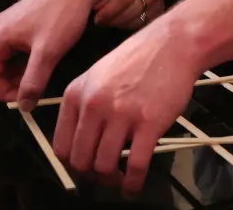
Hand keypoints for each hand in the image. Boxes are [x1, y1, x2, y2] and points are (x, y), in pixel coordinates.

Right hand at [0, 0, 93, 109]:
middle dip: (8, 84)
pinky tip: (38, 65)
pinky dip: (21, 62)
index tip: (22, 100)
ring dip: (16, 74)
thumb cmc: (61, 18)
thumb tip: (23, 108)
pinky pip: (13, 50)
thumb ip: (32, 82)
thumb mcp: (47, 54)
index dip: (0, 91)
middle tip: (31, 92)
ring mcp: (8, 25)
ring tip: (37, 81)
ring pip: (3, 59)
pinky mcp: (19, 23)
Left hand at [54, 21, 202, 193]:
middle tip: (103, 177)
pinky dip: (133, 184)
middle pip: (80, 161)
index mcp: (76, 94)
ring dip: (111, 181)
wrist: (171, 44)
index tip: (82, 169)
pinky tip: (134, 187)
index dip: (71, 165)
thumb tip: (78, 143)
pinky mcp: (148, 123)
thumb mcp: (96, 76)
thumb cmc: (137, 60)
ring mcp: (121, 114)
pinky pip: (135, 166)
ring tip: (120, 180)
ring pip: (104, 167)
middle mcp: (93, 105)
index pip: (61, 145)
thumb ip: (83, 106)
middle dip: (91, 176)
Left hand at [92, 0, 165, 29]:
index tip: (95, 11)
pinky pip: (139, 25)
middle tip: (98, 20)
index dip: (107, 9)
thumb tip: (93, 1)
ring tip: (106, 21)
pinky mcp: (158, 15)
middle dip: (109, 18)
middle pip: (127, 13)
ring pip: (133, 21)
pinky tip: (118, 23)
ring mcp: (155, 6)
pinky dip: (126, 25)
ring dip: (116, 23)